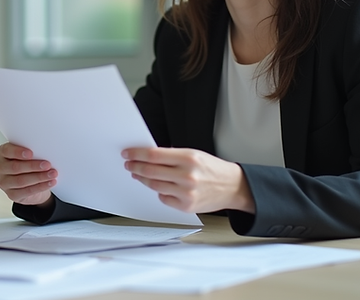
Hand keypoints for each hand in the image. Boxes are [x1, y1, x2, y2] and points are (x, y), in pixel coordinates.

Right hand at [0, 142, 56, 206]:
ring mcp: (4, 182)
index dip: (18, 152)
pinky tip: (49, 183)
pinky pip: (26, 191)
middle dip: (33, 166)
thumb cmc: (29, 163)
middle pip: (15, 167)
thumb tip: (43, 152)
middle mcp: (0, 168)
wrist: (32, 182)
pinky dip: (40, 187)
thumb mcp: (29, 155)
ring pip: (21, 180)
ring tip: (52, 174)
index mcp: (2, 153)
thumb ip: (31, 152)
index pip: (7, 151)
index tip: (31, 153)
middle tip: (47, 164)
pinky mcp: (11, 195)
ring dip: (39, 177)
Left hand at [122, 147, 255, 213]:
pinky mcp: (186, 206)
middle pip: (150, 171)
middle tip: (129, 164)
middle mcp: (187, 176)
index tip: (127, 153)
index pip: (154, 155)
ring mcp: (186, 193)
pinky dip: (158, 191)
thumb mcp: (194, 154)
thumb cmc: (212, 169)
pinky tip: (158, 186)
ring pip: (154, 185)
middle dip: (135, 167)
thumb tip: (147, 156)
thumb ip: (172, 156)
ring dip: (143, 179)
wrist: (232, 186)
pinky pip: (163, 198)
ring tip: (138, 174)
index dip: (137, 154)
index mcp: (188, 158)